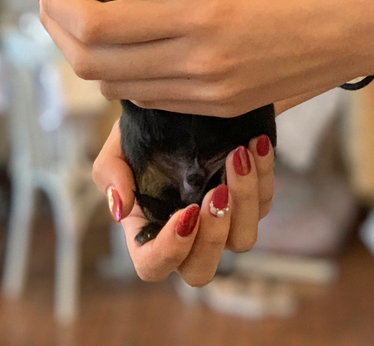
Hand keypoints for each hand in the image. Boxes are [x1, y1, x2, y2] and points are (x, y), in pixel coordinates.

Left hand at [39, 0, 373, 116]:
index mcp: (201, 17)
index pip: (96, 29)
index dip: (55, 8)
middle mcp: (200, 65)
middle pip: (93, 68)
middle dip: (58, 33)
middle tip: (54, 1)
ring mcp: (213, 93)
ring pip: (119, 89)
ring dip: (90, 57)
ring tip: (85, 20)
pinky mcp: (227, 106)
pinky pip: (154, 98)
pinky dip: (127, 74)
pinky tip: (129, 44)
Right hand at [94, 120, 274, 285]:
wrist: (185, 103)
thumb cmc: (146, 131)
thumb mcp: (119, 146)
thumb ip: (110, 174)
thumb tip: (120, 210)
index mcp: (149, 229)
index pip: (153, 266)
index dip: (169, 251)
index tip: (185, 213)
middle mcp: (188, 236)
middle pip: (201, 270)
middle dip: (213, 236)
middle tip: (217, 191)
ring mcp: (221, 224)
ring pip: (242, 240)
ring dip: (244, 201)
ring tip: (238, 156)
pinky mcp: (251, 204)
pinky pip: (264, 204)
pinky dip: (263, 174)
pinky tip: (255, 143)